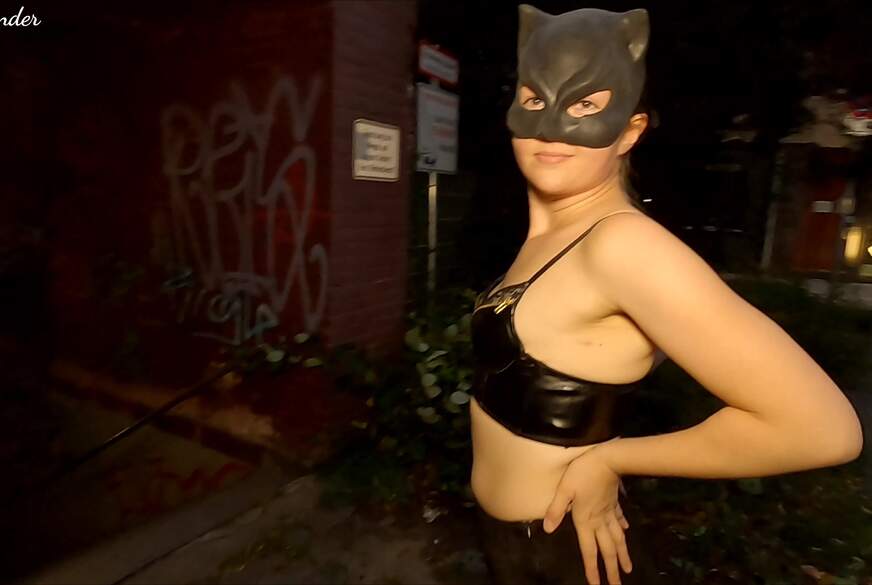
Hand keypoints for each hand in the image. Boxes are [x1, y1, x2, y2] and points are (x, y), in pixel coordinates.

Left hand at [543, 443, 631, 584]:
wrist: (607, 459)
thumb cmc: (582, 472)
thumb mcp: (564, 489)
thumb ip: (556, 509)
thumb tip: (547, 529)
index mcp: (585, 520)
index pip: (589, 550)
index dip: (592, 568)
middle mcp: (600, 520)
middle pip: (607, 549)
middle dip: (612, 569)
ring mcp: (609, 512)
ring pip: (617, 538)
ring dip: (622, 554)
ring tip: (628, 568)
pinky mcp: (614, 502)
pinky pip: (619, 519)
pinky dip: (623, 528)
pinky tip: (627, 533)